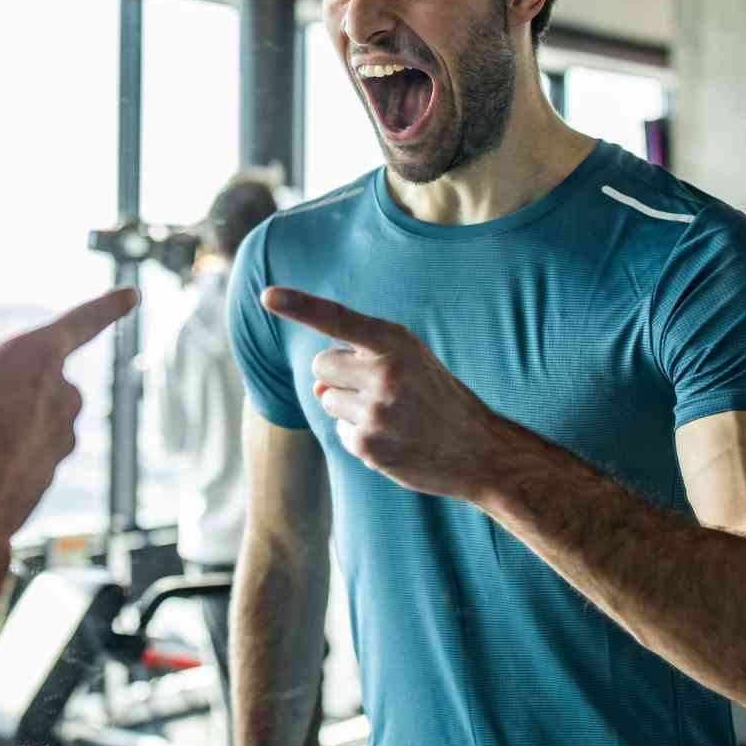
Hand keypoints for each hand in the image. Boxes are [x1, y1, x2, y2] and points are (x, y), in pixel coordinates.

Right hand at [0, 288, 137, 547]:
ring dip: (4, 426)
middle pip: (37, 379)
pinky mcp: (55, 472)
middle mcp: (63, 393)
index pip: (81, 321)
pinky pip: (26, 452)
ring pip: (30, 419)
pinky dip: (4, 457)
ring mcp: (64, 436)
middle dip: (8, 390)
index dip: (106, 305)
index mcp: (37, 355)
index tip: (132, 294)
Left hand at [262, 286, 510, 501]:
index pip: (339, 318)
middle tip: (381, 388)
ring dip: (349, 406)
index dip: (300, 306)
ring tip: (391, 414)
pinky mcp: (366, 445)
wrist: (478, 450)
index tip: (267, 296)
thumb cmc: (436, 396)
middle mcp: (384, 374)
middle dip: (339, 374)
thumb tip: (319, 385)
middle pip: (321, 364)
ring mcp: (374, 412)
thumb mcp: (410, 360)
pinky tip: (391, 438)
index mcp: (396, 342)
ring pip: (327, 398)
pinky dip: (358, 434)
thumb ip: (361, 359)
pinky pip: (339, 430)